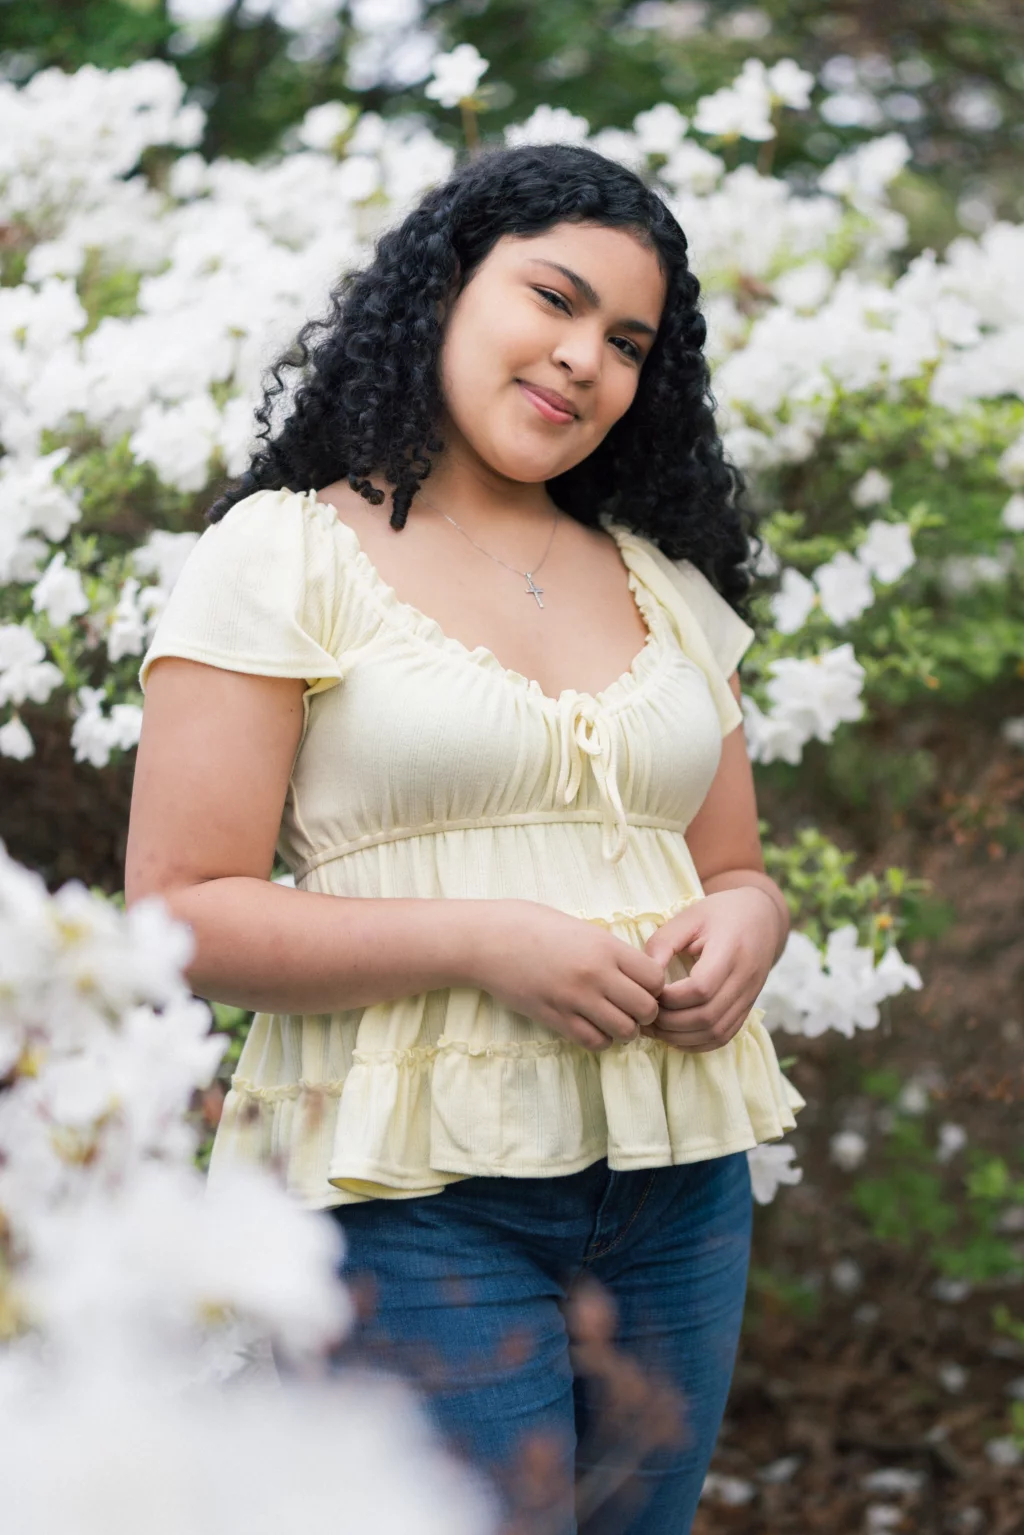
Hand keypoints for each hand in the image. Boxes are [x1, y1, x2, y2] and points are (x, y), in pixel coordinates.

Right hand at [469, 900, 667, 1052]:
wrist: (489, 940)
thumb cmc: (532, 925)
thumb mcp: (580, 927)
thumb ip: (609, 950)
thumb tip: (636, 972)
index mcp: (605, 947)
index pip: (655, 979)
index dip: (654, 986)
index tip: (642, 985)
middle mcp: (595, 974)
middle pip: (646, 1009)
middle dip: (644, 1013)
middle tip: (631, 1007)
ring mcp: (575, 999)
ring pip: (624, 1031)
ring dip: (624, 1029)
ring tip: (613, 1019)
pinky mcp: (555, 1018)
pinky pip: (594, 1042)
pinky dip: (600, 1039)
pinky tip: (592, 1026)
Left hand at [639, 887, 782, 1053]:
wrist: (761, 917)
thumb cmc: (719, 914)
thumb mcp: (688, 917)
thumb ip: (663, 944)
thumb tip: (643, 978)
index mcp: (731, 950)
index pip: (701, 988)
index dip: (670, 997)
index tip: (650, 991)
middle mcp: (745, 979)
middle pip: (707, 1017)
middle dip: (669, 1022)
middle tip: (644, 1014)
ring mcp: (749, 997)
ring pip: (716, 1033)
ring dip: (680, 1037)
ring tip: (655, 1027)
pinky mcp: (747, 1009)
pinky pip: (724, 1037)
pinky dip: (697, 1043)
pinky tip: (675, 1035)